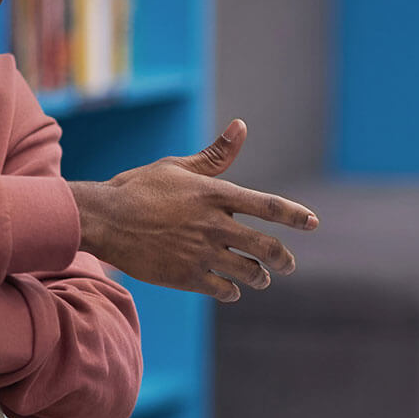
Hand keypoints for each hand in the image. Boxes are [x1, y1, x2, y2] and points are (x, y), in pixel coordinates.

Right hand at [70, 119, 318, 301]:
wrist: (104, 219)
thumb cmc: (140, 188)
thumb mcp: (178, 167)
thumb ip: (216, 155)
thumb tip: (241, 126)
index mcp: (215, 194)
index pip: (268, 206)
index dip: (295, 216)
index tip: (313, 223)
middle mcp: (214, 225)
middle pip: (266, 247)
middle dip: (284, 259)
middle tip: (289, 264)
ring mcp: (201, 253)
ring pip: (248, 272)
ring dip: (260, 277)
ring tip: (261, 278)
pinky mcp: (186, 277)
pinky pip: (223, 290)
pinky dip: (232, 291)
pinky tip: (232, 289)